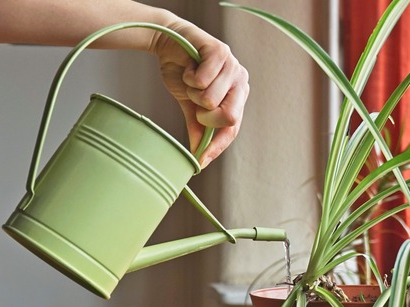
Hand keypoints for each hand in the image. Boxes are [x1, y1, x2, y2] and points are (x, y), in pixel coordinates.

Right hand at [150, 19, 248, 167]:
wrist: (168, 43)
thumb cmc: (183, 73)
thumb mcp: (190, 105)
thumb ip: (198, 128)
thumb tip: (198, 158)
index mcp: (238, 97)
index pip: (232, 128)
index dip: (217, 146)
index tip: (201, 161)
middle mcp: (241, 81)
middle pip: (229, 117)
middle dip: (206, 116)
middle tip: (195, 104)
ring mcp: (233, 65)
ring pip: (211, 99)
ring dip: (193, 93)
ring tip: (191, 79)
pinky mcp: (220, 52)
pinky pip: (203, 80)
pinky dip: (190, 77)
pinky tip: (190, 67)